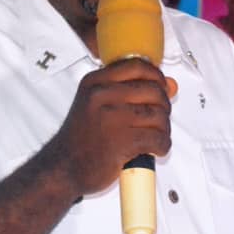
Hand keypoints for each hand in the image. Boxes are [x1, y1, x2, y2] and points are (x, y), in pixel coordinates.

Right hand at [44, 58, 172, 197]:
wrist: (62, 168)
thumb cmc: (82, 137)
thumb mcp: (97, 104)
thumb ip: (132, 91)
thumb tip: (171, 85)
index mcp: (95, 82)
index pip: (138, 66)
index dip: (157, 76)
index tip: (161, 87)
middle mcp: (101, 96)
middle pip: (154, 90)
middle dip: (164, 106)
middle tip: (158, 119)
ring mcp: (112, 118)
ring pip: (159, 115)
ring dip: (164, 128)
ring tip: (155, 136)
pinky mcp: (122, 142)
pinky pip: (158, 138)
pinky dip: (163, 145)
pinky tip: (155, 149)